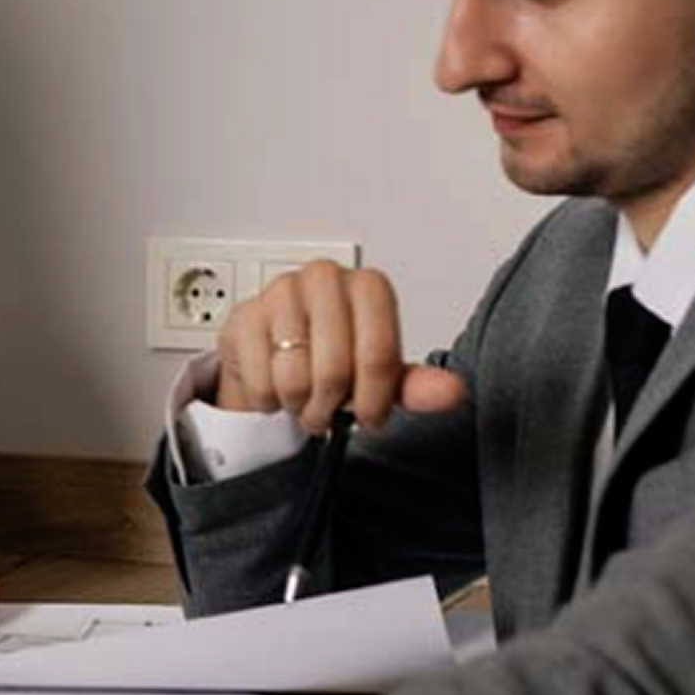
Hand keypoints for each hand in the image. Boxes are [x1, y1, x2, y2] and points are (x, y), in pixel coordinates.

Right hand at [216, 259, 467, 433]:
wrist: (275, 348)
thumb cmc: (333, 355)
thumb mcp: (382, 374)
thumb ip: (417, 384)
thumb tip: (452, 392)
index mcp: (368, 286)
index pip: (377, 355)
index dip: (373, 399)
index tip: (370, 416)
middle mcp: (325, 278)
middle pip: (335, 370)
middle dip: (331, 406)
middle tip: (329, 410)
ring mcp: (280, 292)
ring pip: (294, 379)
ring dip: (299, 404)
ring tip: (303, 397)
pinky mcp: (243, 315)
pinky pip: (261, 382)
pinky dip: (269, 400)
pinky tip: (275, 385)